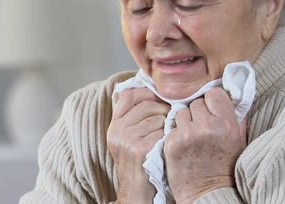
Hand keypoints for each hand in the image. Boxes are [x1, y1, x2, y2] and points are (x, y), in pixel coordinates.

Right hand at [107, 88, 169, 203]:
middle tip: (169, 120)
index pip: (129, 95)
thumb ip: (134, 116)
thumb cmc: (139, 162)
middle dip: (163, 110)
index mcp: (114, 125)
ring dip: (168, 125)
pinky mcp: (141, 149)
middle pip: (147, 104)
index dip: (147, 93)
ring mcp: (128, 140)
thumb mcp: (128, 138)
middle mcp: (118, 131)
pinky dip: (169, 136)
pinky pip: (163, 131)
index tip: (159, 99)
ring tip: (166, 136)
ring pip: (158, 117)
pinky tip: (167, 145)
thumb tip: (150, 91)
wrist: (136, 192)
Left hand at [164, 88, 247, 203]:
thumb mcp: (238, 140)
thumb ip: (235, 117)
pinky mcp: (172, 143)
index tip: (211, 110)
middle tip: (202, 128)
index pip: (213, 93)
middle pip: (196, 102)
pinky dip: (176, 134)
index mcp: (226, 123)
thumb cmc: (225, 167)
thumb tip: (231, 95)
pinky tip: (184, 146)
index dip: (211, 101)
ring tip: (192, 137)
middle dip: (198, 113)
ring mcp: (188, 134)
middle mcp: (207, 126)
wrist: (208, 193)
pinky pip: (171, 127)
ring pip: (181, 112)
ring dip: (185, 121)